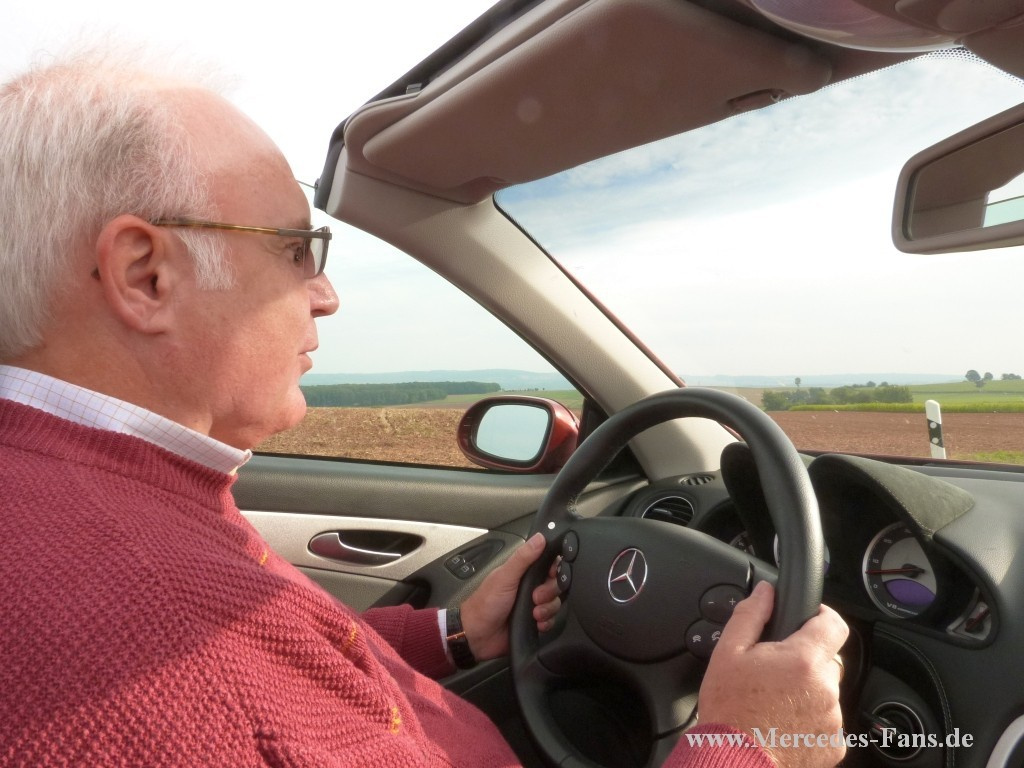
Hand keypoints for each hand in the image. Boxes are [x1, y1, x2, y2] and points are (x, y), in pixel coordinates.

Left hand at [459, 532, 560, 660]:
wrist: (478, 636)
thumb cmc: (485, 603)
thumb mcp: (504, 577)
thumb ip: (522, 558)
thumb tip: (540, 537)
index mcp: (522, 572)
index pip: (548, 564)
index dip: (554, 569)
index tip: (551, 574)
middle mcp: (530, 586)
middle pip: (555, 584)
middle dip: (549, 592)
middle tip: (535, 597)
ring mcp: (533, 604)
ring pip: (555, 602)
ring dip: (547, 609)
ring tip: (534, 614)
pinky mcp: (535, 621)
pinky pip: (552, 620)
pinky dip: (546, 622)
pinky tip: (536, 623)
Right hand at [697, 581, 848, 767]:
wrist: (735, 760)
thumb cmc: (730, 709)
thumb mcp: (729, 652)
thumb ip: (751, 614)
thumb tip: (766, 591)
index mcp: (804, 659)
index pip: (834, 624)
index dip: (821, 616)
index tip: (808, 620)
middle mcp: (826, 688)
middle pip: (826, 660)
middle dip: (804, 660)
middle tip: (774, 671)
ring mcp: (833, 719)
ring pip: (826, 691)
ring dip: (807, 690)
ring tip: (774, 702)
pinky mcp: (834, 745)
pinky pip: (827, 721)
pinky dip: (810, 719)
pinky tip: (783, 723)